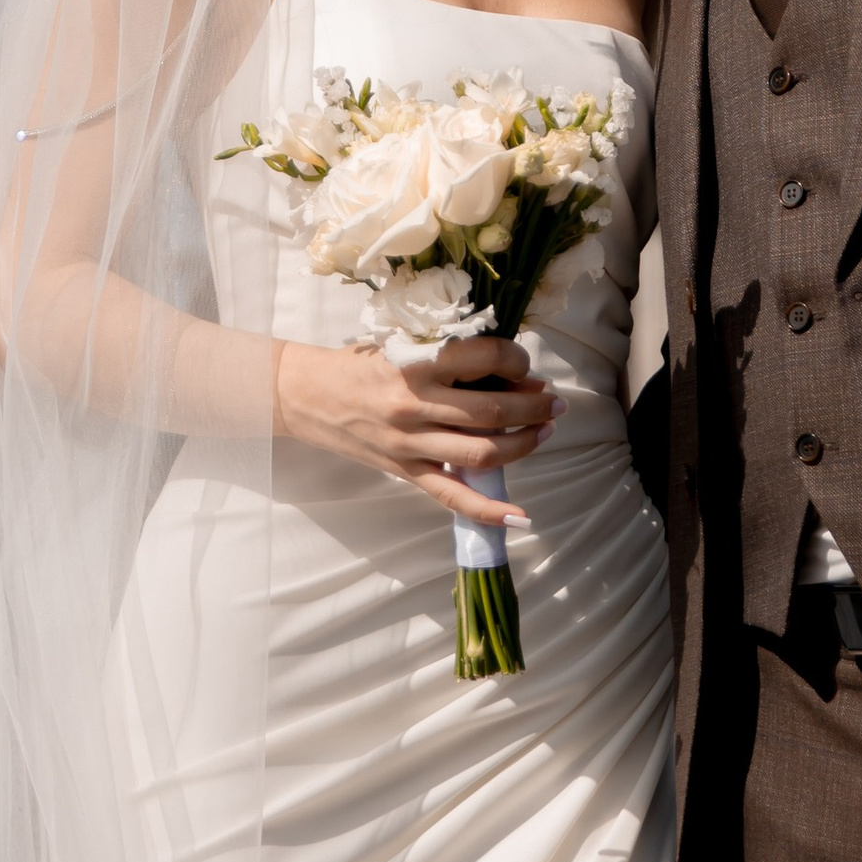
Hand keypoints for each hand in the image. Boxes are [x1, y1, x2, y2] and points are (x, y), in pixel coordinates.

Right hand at [273, 331, 555, 529]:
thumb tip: (505, 366)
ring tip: (544, 429)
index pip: (483, 357)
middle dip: (533, 404)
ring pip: (481, 451)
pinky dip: (489, 511)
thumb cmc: (359, 363)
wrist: (308, 395)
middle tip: (553, 399)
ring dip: (524, 442)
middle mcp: (415, 404)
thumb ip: (446, 354)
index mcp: (416, 362)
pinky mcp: (405, 472)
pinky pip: (452, 496)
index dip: (516, 358)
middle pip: (491, 409)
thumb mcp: (401, 344)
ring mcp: (411, 443)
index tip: (526, 362)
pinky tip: (520, 517)